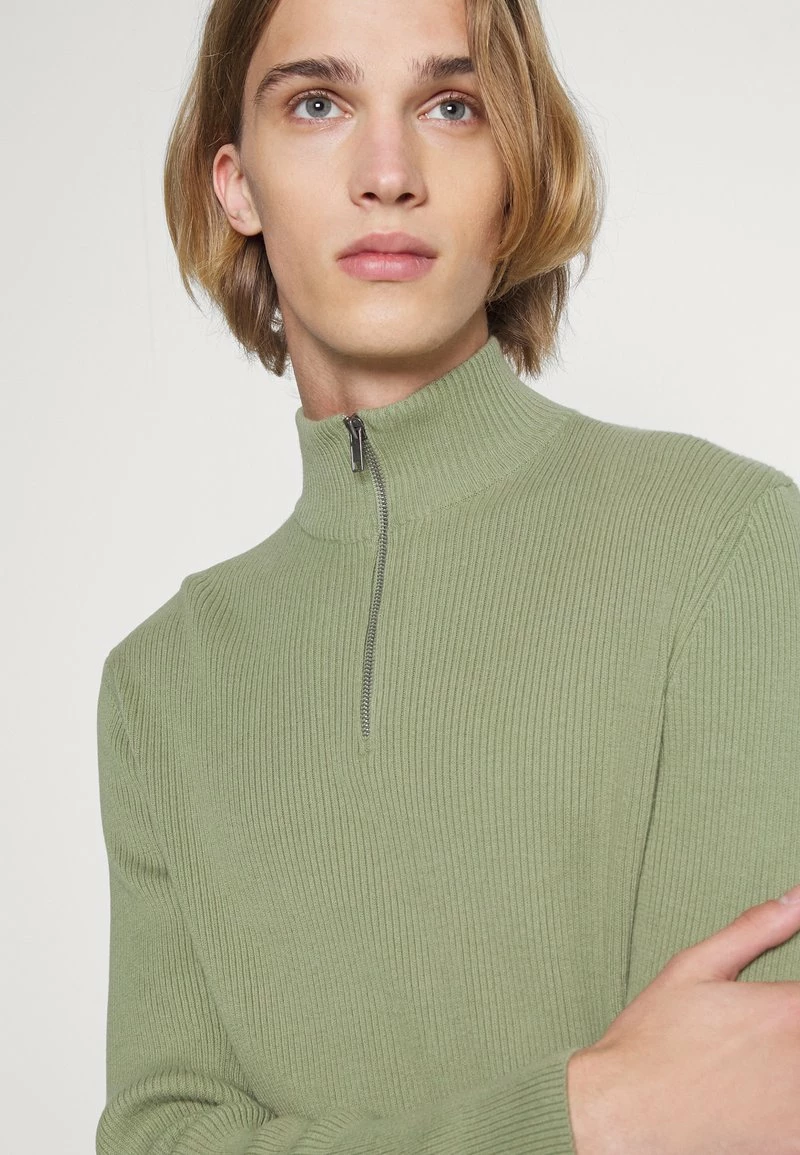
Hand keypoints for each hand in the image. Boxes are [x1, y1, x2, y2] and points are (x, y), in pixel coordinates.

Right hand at [566, 886, 799, 1153]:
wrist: (623, 1114)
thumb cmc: (652, 1040)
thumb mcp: (694, 967)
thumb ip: (756, 929)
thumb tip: (797, 898)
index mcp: (788, 1006)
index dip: (792, 1003)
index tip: (776, 1010)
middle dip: (789, 1029)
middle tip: (755, 1038)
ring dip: (789, 1067)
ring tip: (758, 1067)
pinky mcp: (794, 1146)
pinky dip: (789, 1112)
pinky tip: (762, 1102)